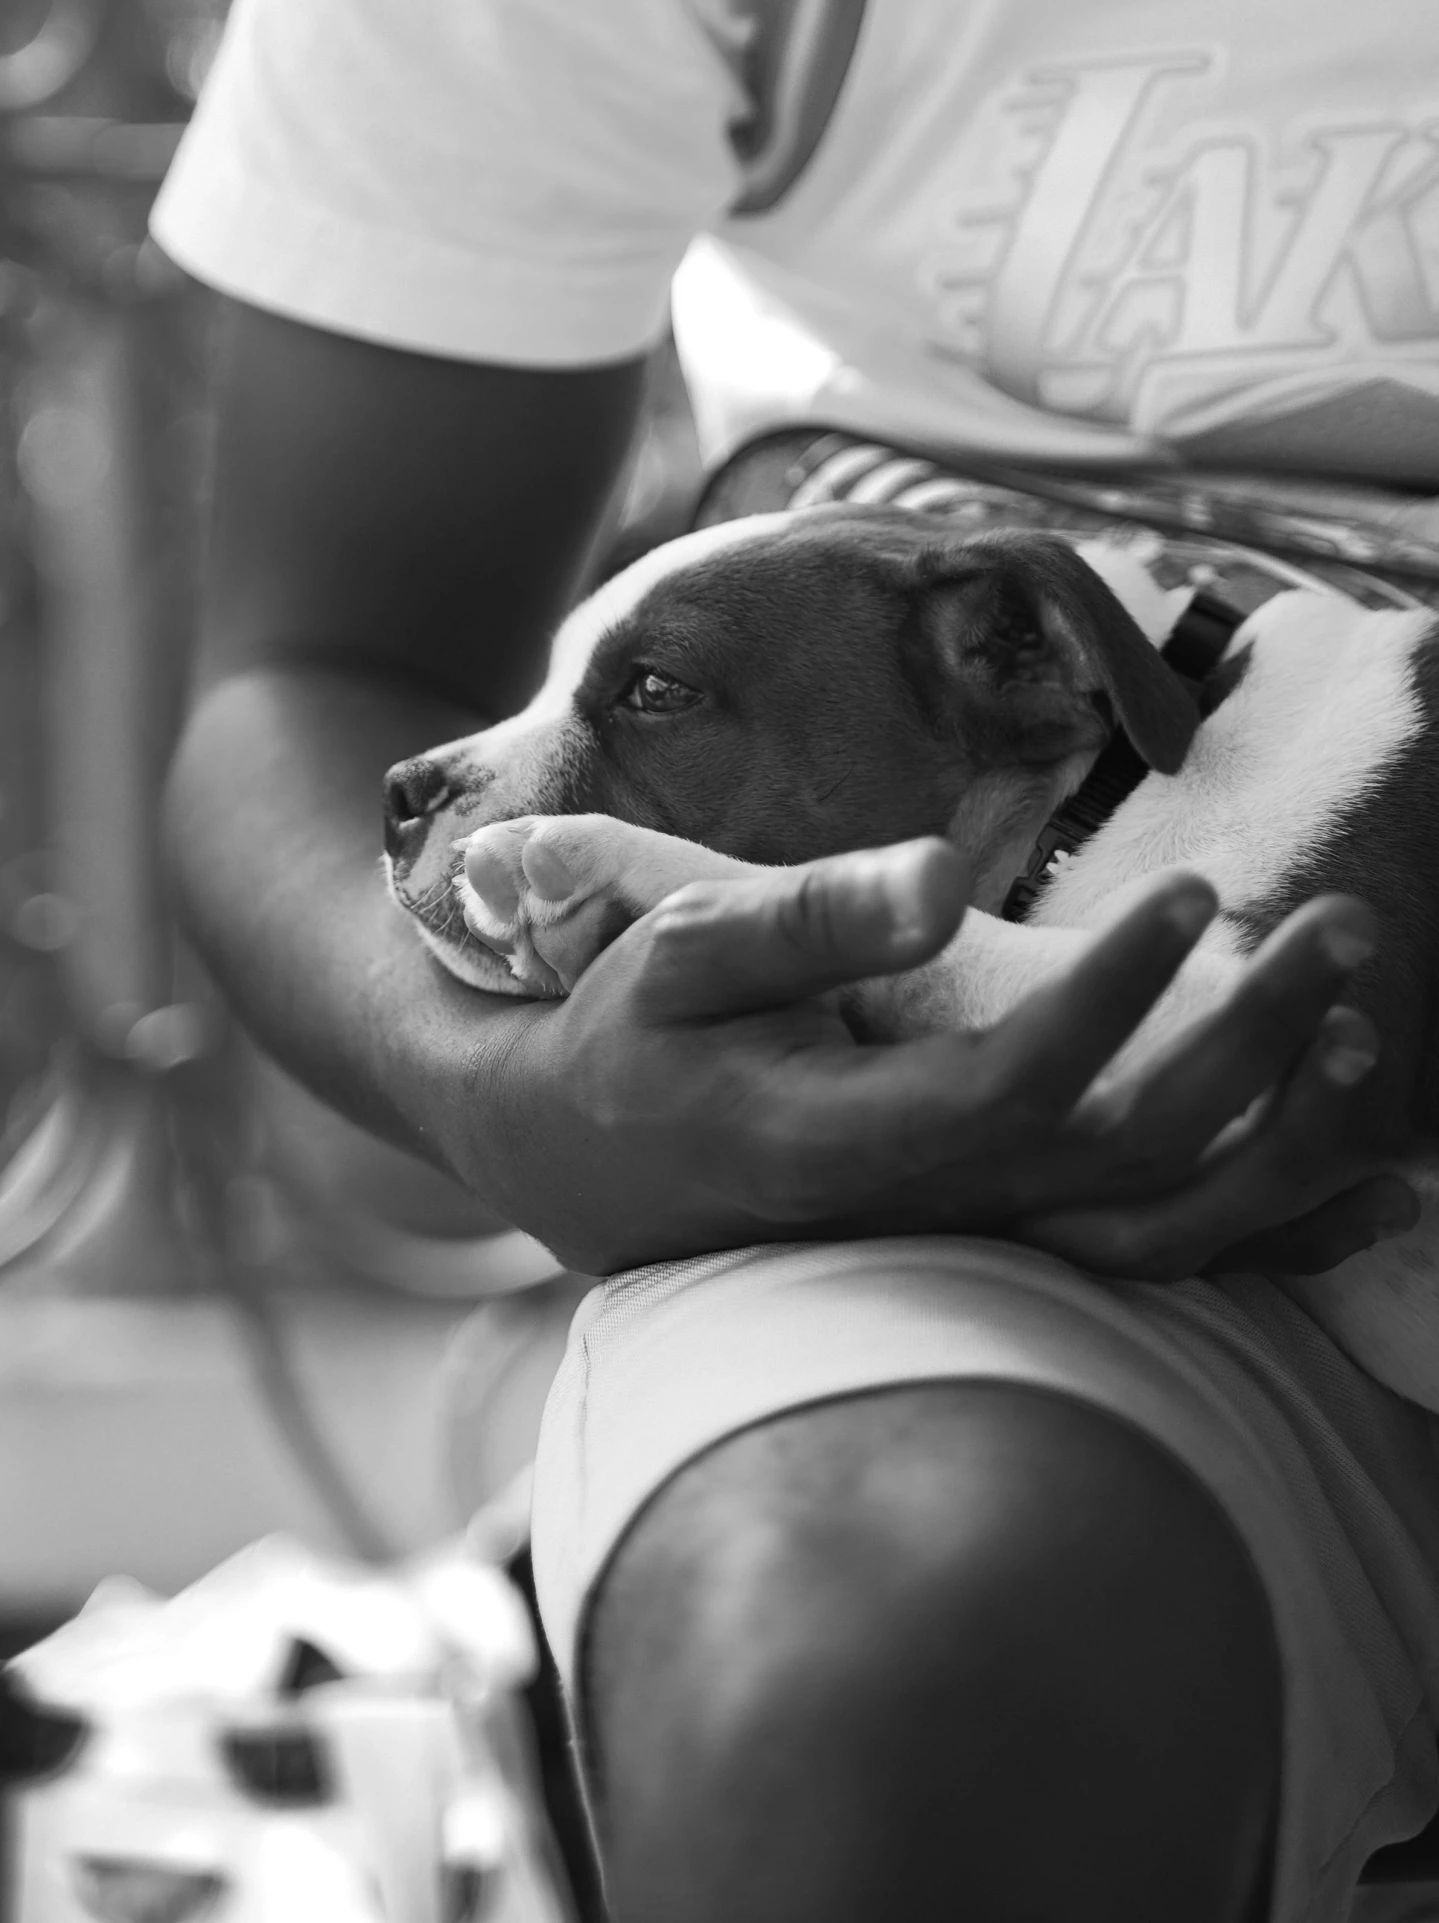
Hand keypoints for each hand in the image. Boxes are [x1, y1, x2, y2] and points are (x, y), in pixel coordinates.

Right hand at [469, 837, 1402, 1275]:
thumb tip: (954, 879)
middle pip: (1126, 1156)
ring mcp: (967, 1244)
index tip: (1195, 888)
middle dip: (1250, 1040)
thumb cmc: (627, 1034)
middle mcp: (924, 1217)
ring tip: (1360, 1026)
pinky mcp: (994, 1243)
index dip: (1118, 996)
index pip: (1015, 1086)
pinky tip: (1357, 1159)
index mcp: (840, 1144)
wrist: (582, 1157)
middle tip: (1342, 928)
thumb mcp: (679, 951)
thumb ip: (813, 917)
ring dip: (1279, 1135)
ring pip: (1161, 1230)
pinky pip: (1156, 1259)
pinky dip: (1265, 1218)